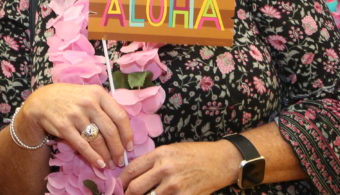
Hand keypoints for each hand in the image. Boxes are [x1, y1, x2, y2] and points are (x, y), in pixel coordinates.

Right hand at [19, 83, 133, 169]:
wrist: (42, 100)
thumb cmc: (69, 98)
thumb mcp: (88, 94)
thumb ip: (104, 107)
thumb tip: (123, 132)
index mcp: (98, 93)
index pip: (120, 116)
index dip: (127, 134)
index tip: (129, 146)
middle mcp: (88, 102)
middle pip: (110, 131)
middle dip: (117, 149)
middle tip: (120, 159)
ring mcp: (76, 115)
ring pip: (97, 140)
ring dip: (106, 155)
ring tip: (109, 164)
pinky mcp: (64, 127)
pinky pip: (83, 146)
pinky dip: (93, 157)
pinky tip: (99, 164)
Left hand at [120, 140, 236, 194]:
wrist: (220, 161)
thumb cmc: (195, 154)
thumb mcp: (171, 150)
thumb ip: (152, 161)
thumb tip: (134, 174)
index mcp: (160, 154)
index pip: (132, 170)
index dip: (122, 181)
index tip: (120, 186)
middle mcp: (165, 169)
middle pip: (135, 188)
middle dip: (128, 194)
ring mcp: (175, 185)